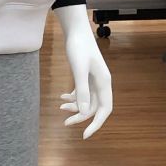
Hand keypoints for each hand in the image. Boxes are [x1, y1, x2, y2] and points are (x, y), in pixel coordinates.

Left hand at [54, 4, 113, 138]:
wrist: (75, 30)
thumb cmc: (78, 47)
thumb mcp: (79, 69)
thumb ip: (82, 90)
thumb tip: (83, 111)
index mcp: (104, 83)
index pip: (105, 110)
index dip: (96, 124)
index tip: (84, 135)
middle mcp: (101, 83)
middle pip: (94, 107)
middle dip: (80, 116)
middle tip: (65, 123)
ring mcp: (93, 79)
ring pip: (86, 100)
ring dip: (75, 106)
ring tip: (60, 107)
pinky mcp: (85, 76)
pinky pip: (81, 92)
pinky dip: (72, 97)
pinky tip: (61, 97)